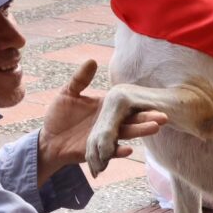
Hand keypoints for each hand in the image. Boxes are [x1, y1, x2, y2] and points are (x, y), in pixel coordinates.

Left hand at [37, 60, 166, 183]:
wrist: (48, 140)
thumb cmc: (59, 116)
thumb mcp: (68, 94)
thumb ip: (80, 79)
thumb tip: (92, 60)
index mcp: (107, 108)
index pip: (127, 107)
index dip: (142, 106)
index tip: (157, 104)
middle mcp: (110, 123)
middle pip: (132, 120)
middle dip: (147, 119)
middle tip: (163, 116)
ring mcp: (105, 138)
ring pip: (125, 135)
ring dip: (139, 132)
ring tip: (154, 128)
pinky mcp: (97, 153)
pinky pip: (111, 152)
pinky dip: (118, 151)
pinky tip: (128, 149)